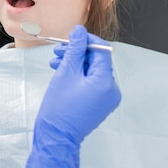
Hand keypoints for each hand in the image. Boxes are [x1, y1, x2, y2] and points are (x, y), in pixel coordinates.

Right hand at [21, 25, 120, 167]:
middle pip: (97, 60)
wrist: (56, 136)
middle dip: (77, 53)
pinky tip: (63, 73)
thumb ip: (75, 49)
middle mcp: (111, 90)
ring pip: (92, 71)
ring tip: (56, 62)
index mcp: (106, 81)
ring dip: (75, 63)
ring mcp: (107, 98)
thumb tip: (80, 31)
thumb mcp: (66, 72)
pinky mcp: (99, 104)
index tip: (71, 38)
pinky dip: (78, 75)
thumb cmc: (59, 107)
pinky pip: (91, 82)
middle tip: (58, 51)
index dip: (86, 41)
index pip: (101, 50)